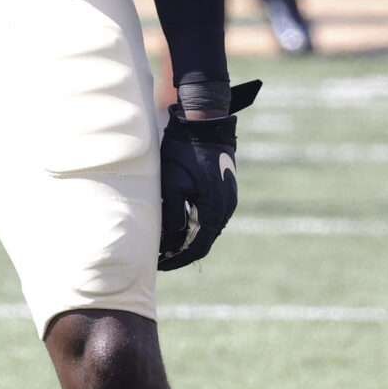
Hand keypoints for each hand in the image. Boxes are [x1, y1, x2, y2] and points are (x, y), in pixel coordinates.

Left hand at [158, 79, 259, 269]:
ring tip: (166, 243)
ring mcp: (229, 200)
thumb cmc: (183, 152)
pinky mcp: (226, 191)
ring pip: (208, 230)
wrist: (204, 124)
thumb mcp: (172, 185)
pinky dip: (196, 225)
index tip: (158, 264)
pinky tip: (180, 224)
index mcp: (214, 211)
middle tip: (159, 257)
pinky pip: (211, 217)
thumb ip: (172, 216)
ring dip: (188, 239)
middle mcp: (226, 209)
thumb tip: (171, 240)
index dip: (176, 259)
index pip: (196, 248)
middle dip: (181, 252)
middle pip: (204, 242)